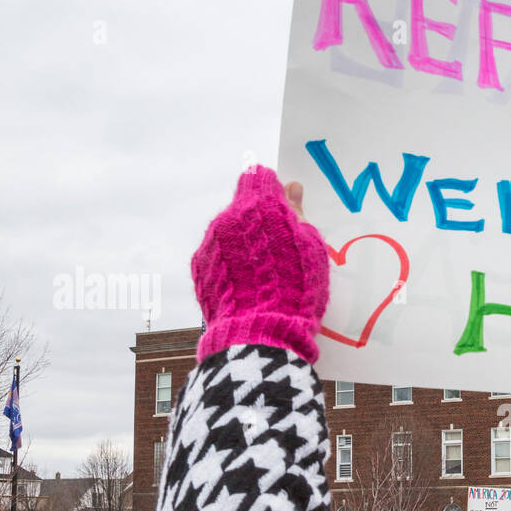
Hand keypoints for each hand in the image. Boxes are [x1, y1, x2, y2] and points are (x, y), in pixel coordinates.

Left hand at [191, 168, 329, 364]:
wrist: (260, 332)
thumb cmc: (296, 287)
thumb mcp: (311, 249)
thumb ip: (297, 214)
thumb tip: (291, 187)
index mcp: (259, 206)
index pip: (260, 178)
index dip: (274, 192)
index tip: (285, 210)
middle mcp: (228, 217)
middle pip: (243, 206)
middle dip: (259, 220)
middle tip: (280, 248)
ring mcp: (210, 243)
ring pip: (228, 231)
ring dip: (243, 243)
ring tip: (263, 274)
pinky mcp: (200, 269)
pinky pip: (217, 256)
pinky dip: (231, 265)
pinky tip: (247, 288)